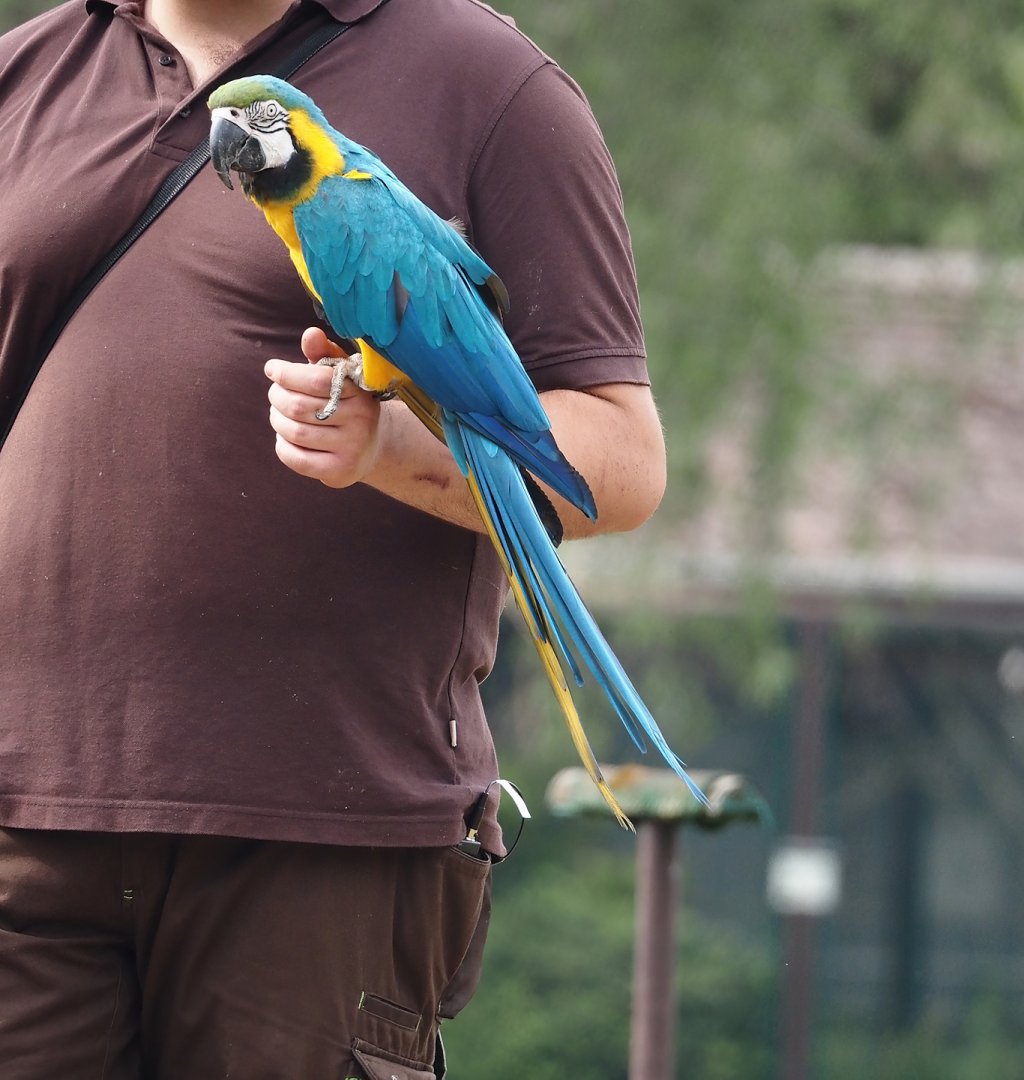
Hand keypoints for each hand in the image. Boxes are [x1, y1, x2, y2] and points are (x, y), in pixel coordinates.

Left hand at [264, 328, 381, 487]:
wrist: (370, 447)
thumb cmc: (348, 403)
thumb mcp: (341, 375)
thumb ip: (324, 353)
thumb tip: (310, 334)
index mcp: (361, 392)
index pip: (316, 379)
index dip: (287, 373)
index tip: (272, 369)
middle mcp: (361, 420)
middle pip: (299, 406)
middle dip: (277, 397)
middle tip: (274, 393)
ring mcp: (352, 448)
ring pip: (295, 432)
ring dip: (277, 420)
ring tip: (278, 414)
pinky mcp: (340, 471)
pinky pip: (297, 458)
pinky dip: (282, 445)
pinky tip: (285, 437)